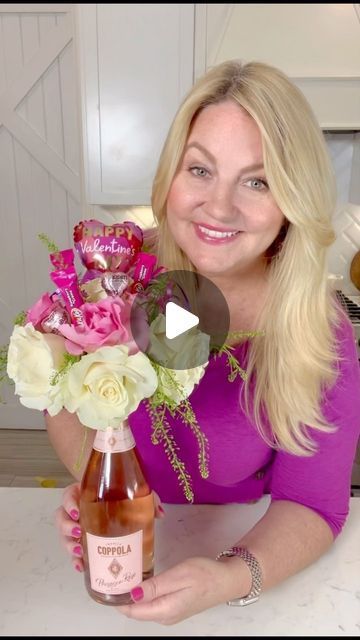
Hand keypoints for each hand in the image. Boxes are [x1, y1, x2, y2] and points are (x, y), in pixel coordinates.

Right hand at [54, 482, 164, 572]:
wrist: (121, 503)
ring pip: (64, 536)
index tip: (77, 511)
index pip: (69, 495)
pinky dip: (76, 560)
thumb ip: (148, 499)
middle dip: (66, 527)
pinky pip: (74, 552)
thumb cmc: (124, 495)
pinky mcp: (82, 543)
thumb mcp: (136, 493)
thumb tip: (160, 514)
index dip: (69, 503)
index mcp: (85, 493)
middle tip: (79, 533)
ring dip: (69, 545)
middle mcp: (77, 510)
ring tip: (79, 553)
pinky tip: (81, 566)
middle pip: (61, 518)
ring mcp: (78, 527)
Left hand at [117, 556, 243, 624]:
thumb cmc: (205, 575)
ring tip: (123, 574)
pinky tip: (140, 580)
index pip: (133, 611)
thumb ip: (156, 586)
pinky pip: (152, 603)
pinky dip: (143, 593)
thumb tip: (132, 595)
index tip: (107, 582)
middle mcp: (164, 617)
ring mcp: (169, 614)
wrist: (227, 580)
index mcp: (165, 610)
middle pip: (136, 610)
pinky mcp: (174, 607)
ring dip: (133, 594)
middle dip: (123, 596)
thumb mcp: (180, 576)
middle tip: (113, 573)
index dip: (117, 599)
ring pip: (143, 606)